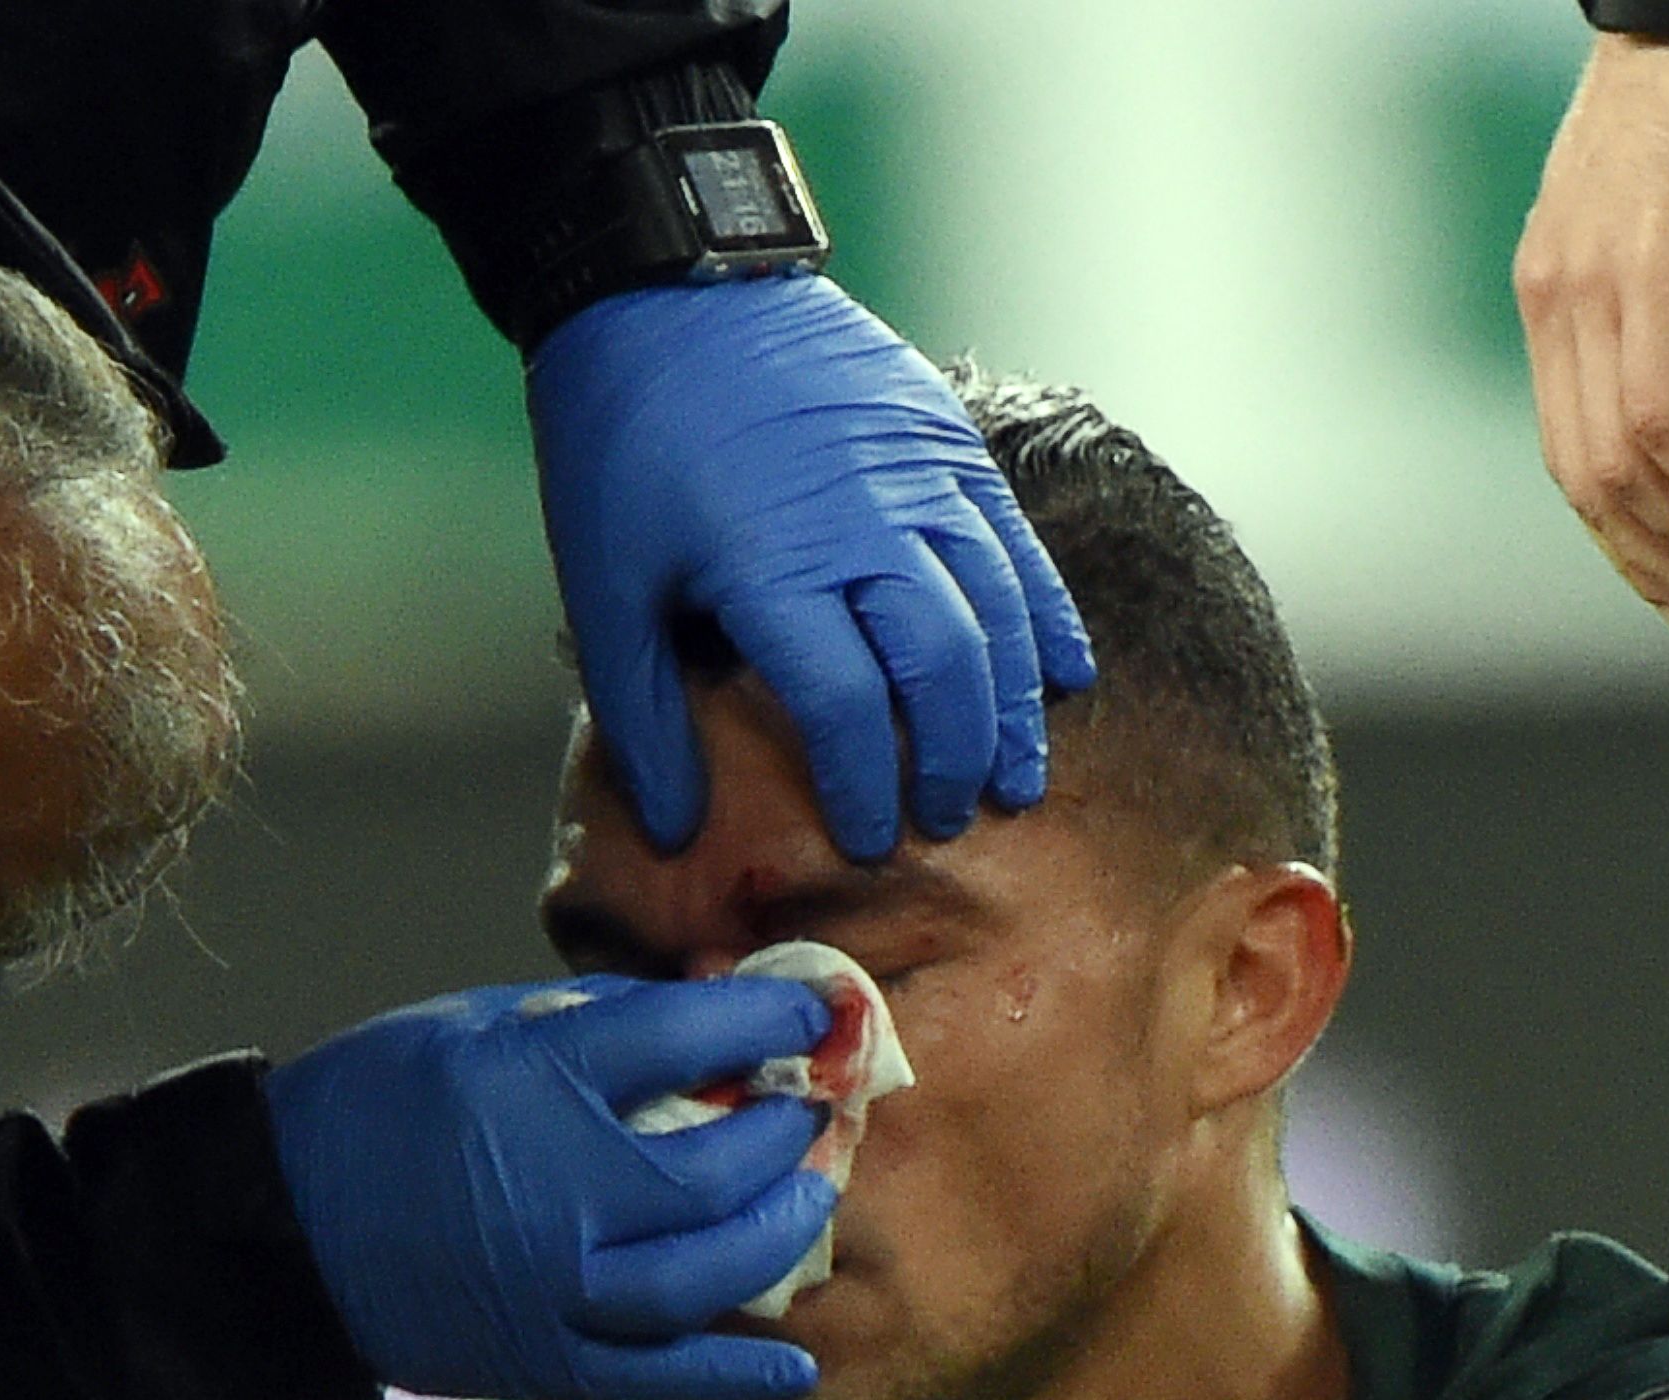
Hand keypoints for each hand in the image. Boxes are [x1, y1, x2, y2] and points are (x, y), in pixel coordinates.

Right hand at [265, 975, 838, 1399]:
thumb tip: (701, 1012)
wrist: (274, 1229)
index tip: (810, 1010)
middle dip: (782, 1131)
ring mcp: (559, 1284)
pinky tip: (795, 1360)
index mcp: (536, 1078)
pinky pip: (660, 1374)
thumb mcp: (473, 1022)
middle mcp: (564, 1186)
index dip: (770, 1015)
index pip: (692, 1033)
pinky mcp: (544, 1357)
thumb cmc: (371, 1106)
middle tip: (803, 1112)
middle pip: (720, 1160)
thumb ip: (589, 1022)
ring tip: (804, 1200)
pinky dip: (735, 1371)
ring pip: (709, 1269)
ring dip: (777, 1231)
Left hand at [528, 273, 1094, 858]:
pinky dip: (1046, 616)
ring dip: (1013, 704)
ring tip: (1016, 780)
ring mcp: (918, 474)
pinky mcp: (946, 439)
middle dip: (953, 757)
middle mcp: (864, 521)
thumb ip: (644, 719)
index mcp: (771, 564)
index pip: (843, 704)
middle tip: (950, 823)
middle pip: (941, 663)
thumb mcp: (604, 589)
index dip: (861, 785)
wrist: (667, 288)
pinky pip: (1017, 545)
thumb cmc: (623, 445)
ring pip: (997, 607)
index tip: (866, 841)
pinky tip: (1064, 677)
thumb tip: (675, 834)